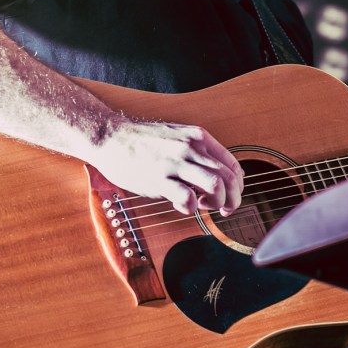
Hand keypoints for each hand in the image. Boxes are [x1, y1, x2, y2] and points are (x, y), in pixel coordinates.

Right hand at [91, 115, 243, 215]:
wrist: (111, 137)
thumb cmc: (142, 141)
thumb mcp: (177, 137)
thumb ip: (198, 154)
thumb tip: (216, 177)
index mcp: (198, 137)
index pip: (232, 164)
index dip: (237, 186)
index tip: (230, 197)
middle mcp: (191, 148)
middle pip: (229, 178)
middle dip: (233, 200)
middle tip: (225, 210)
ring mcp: (176, 163)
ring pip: (216, 186)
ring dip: (218, 203)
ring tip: (205, 206)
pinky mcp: (160, 179)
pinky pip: (188, 198)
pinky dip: (192, 208)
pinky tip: (183, 206)